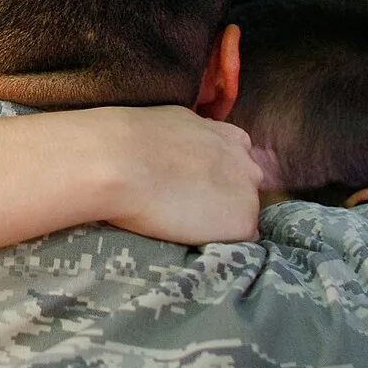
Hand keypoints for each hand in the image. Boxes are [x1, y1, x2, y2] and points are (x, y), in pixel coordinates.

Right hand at [102, 106, 262, 244]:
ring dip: (220, 221)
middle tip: (185, 205)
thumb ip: (191, 139)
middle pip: (243, 189)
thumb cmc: (130, 142)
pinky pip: (239, 241)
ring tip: (183, 224)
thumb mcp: (171, 124)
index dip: (214, 177)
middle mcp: (245, 162)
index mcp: (229, 136)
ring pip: (242, 215)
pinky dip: (219, 243)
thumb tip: (181, 152)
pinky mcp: (242, 222)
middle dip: (221, 198)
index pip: (235, 162)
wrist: (119, 163)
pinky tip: (190, 237)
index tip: (192, 184)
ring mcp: (248, 193)